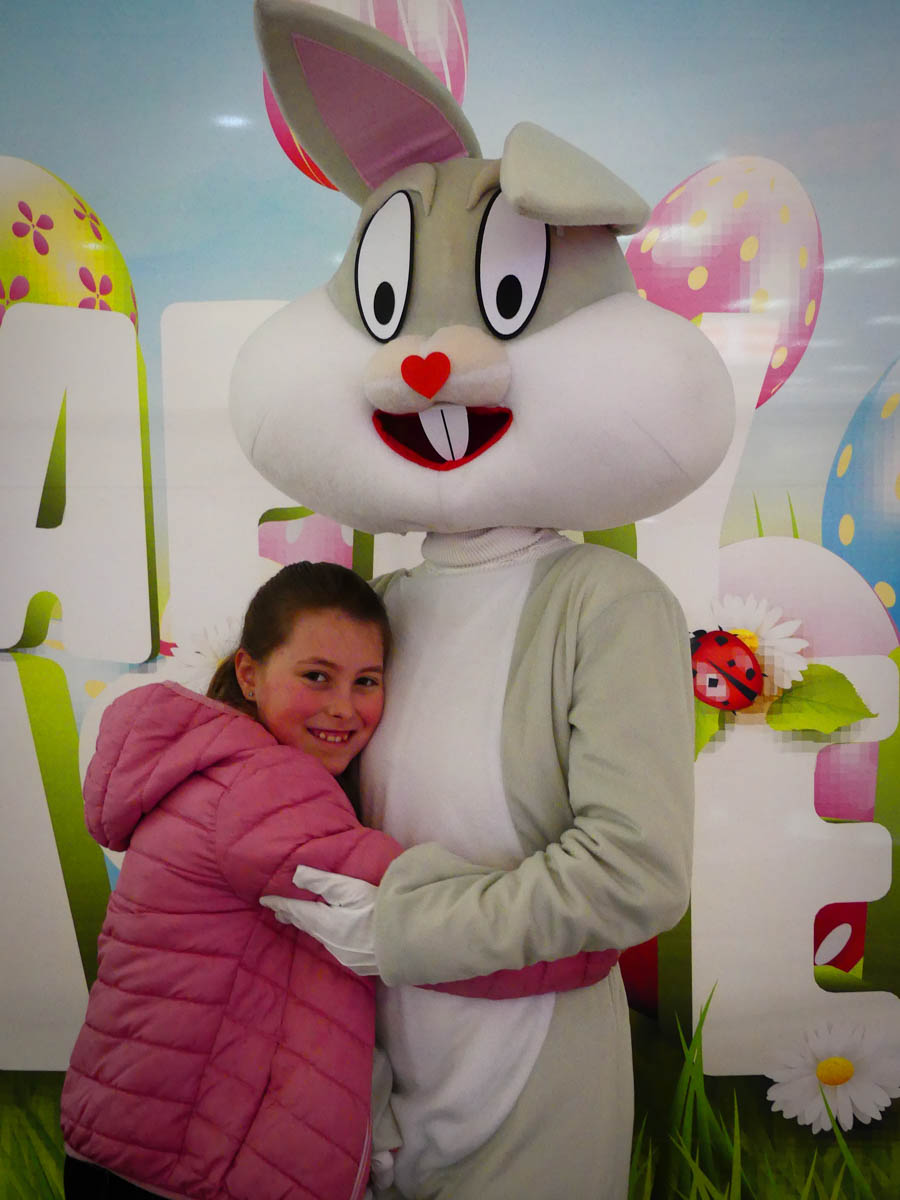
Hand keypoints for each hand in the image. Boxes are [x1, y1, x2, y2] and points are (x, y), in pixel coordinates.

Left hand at [260, 865, 378, 974]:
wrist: (407, 943)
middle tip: (279, 912)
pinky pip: (335, 947)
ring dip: (310, 927)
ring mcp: (344, 956)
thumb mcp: (351, 889)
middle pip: (306, 926)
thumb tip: (295, 875)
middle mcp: (330, 942)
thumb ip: (322, 882)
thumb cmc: (379, 910)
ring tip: (302, 920)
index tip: (265, 900)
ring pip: (320, 938)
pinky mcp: (358, 964)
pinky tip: (332, 936)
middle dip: (292, 917)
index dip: (280, 904)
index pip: (296, 911)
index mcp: (325, 923)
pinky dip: (327, 937)